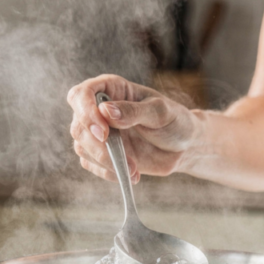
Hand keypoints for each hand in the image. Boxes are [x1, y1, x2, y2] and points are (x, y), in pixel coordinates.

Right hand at [67, 74, 201, 183]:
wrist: (185, 147)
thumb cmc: (175, 122)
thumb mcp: (160, 112)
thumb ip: (134, 111)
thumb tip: (105, 111)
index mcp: (112, 89)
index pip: (81, 94)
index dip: (86, 112)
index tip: (104, 132)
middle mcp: (99, 110)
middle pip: (78, 126)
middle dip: (97, 145)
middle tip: (122, 157)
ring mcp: (100, 133)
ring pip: (82, 147)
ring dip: (106, 162)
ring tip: (134, 169)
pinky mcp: (103, 153)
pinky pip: (91, 164)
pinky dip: (109, 172)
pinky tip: (131, 174)